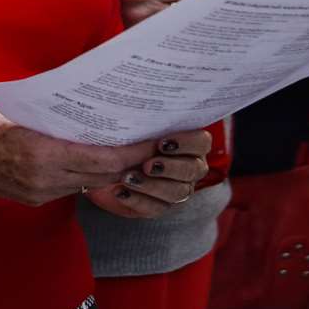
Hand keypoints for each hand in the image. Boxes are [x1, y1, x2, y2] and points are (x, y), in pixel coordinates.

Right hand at [0, 112, 156, 206]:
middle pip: (104, 174)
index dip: (133, 151)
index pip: (104, 158)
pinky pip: (71, 186)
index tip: (151, 139)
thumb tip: (99, 116)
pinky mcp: (35, 199)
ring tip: (125, 150)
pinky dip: (84, 173)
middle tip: (149, 144)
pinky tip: (90, 160)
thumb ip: (60, 121)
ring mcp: (40, 192)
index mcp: (41, 151)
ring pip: (89, 182)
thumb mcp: (23, 115)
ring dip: (109, 169)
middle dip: (129, 161)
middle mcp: (44, 177)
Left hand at [85, 129, 212, 218]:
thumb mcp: (131, 125)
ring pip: (177, 192)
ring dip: (151, 186)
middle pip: (193, 169)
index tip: (162, 143)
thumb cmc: (123, 136)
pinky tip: (120, 192)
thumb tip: (134, 101)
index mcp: (188, 143)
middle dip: (170, 167)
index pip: (202, 142)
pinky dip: (137, 200)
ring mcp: (177, 188)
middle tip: (147, 165)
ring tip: (127, 178)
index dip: (187, 143)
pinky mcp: (160, 205)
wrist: (105, 163)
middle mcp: (189, 166)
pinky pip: (156, 208)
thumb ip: (141, 120)